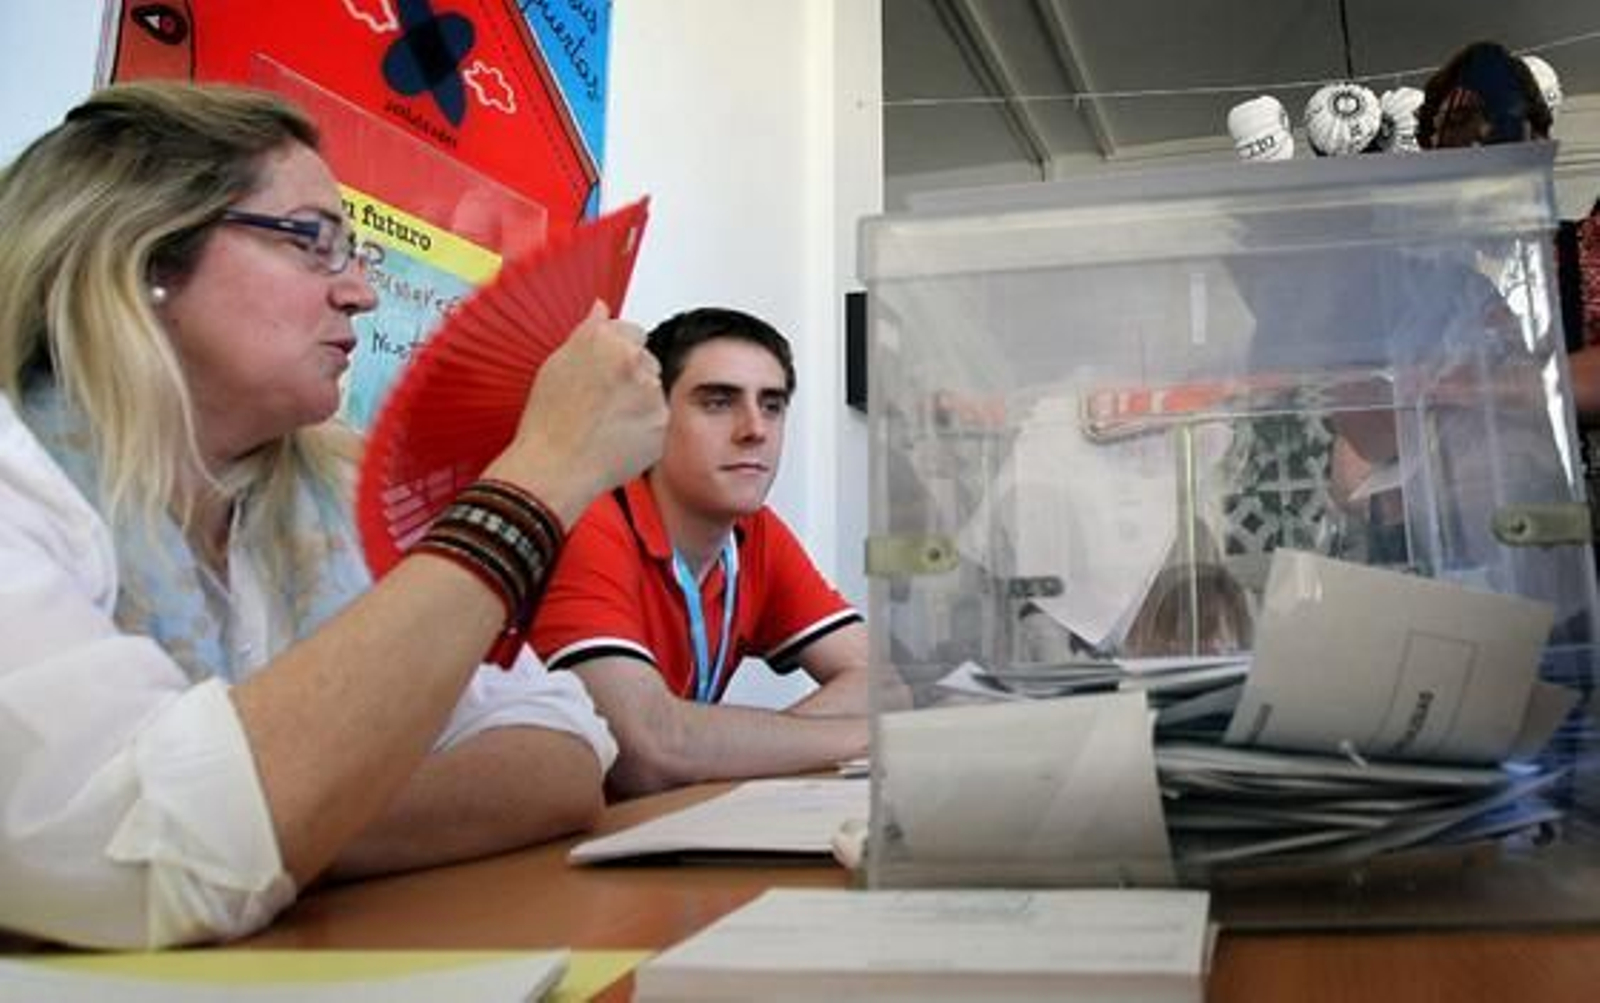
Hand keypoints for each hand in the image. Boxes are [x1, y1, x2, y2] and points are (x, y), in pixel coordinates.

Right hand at [487, 302, 666, 523]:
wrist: (554, 467)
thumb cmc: (548, 420)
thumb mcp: (557, 364)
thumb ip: (587, 331)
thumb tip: (601, 308)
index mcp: (606, 340)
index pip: (633, 332)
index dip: (619, 353)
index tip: (608, 371)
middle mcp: (633, 361)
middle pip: (647, 361)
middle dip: (632, 377)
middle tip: (603, 402)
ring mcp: (651, 393)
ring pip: (653, 392)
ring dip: (639, 403)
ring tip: (605, 423)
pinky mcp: (662, 424)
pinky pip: (657, 422)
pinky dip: (643, 429)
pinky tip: (615, 439)